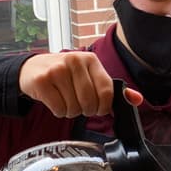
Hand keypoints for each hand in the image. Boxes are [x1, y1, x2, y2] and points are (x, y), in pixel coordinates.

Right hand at [18, 52, 142, 117]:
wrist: (33, 69)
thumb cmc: (66, 75)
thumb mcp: (90, 76)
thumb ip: (113, 89)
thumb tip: (138, 100)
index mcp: (91, 59)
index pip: (107, 90)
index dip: (104, 106)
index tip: (99, 109)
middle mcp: (75, 61)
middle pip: (90, 102)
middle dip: (86, 110)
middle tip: (79, 105)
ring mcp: (57, 70)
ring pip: (74, 108)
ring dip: (71, 111)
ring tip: (65, 100)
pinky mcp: (42, 81)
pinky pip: (59, 109)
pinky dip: (59, 111)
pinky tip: (55, 101)